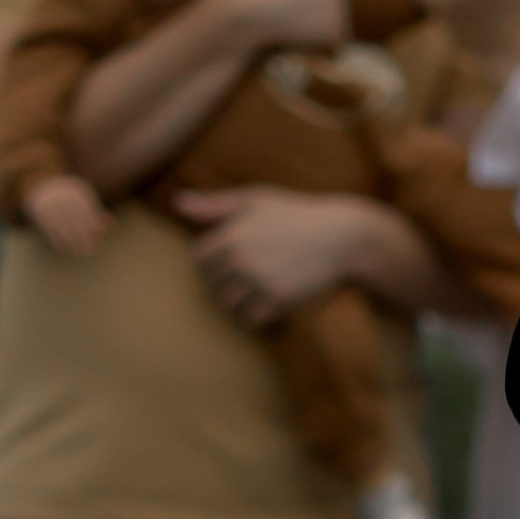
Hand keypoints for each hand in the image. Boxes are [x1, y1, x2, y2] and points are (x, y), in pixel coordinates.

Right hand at [22, 172, 109, 256]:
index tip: (98, 237)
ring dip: (73, 243)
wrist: (40, 181)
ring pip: (64, 228)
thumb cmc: (68, 193)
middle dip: (85, 238)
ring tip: (80, 253)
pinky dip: (58, 241)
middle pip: (77, 221)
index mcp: (77, 192)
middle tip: (90, 250)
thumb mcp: (83, 196)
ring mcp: (51, 204)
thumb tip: (111, 223)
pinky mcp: (40, 211)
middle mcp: (64, 198)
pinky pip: (51, 229)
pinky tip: (65, 248)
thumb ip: (96, 210)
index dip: (94, 227)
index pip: (89, 212)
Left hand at [175, 184, 375, 324]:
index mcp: (231, 235)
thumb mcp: (255, 200)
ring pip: (230, 306)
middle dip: (226, 283)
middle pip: (213, 286)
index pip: (200, 260)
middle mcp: (242, 260)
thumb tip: (177, 202)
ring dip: (240, 301)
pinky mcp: (278, 302)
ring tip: (258, 290)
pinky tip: (273, 301)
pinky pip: (253, 319)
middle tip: (250, 276)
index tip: (231, 260)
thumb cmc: (296, 214)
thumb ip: (214, 204)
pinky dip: (259, 314)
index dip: (213, 262)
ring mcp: (259, 283)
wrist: (342, 237)